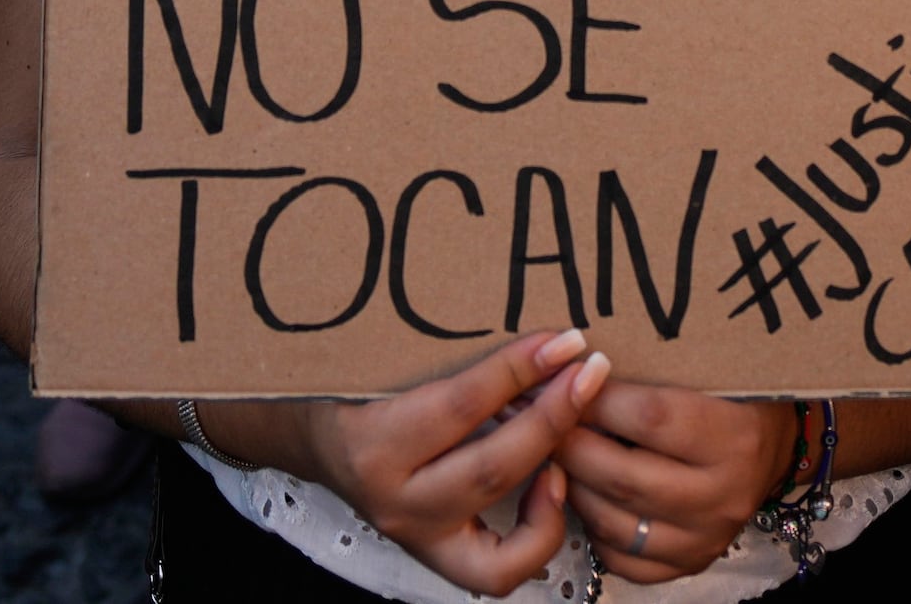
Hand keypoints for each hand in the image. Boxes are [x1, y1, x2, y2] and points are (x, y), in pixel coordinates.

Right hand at [300, 328, 605, 595]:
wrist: (320, 436)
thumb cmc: (359, 386)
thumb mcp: (389, 360)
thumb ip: (457, 356)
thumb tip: (543, 338)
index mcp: (375, 443)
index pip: (462, 406)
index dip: (520, 370)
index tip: (565, 341)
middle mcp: (396, 502)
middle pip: (492, 469)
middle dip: (553, 417)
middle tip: (590, 373)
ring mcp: (420, 539)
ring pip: (505, 537)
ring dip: (554, 479)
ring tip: (577, 428)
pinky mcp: (440, 561)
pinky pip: (501, 572)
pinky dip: (540, 532)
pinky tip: (554, 480)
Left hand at [557, 386, 798, 583]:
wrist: (776, 445)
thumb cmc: (735, 395)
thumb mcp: (710, 368)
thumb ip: (654, 367)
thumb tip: (579, 365)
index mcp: (736, 437)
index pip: (651, 418)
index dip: (598, 399)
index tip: (565, 379)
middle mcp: (724, 496)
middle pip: (624, 477)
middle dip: (571, 445)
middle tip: (544, 419)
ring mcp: (707, 537)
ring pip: (614, 523)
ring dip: (572, 487)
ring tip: (556, 454)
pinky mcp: (691, 563)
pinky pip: (624, 560)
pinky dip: (593, 529)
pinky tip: (584, 494)